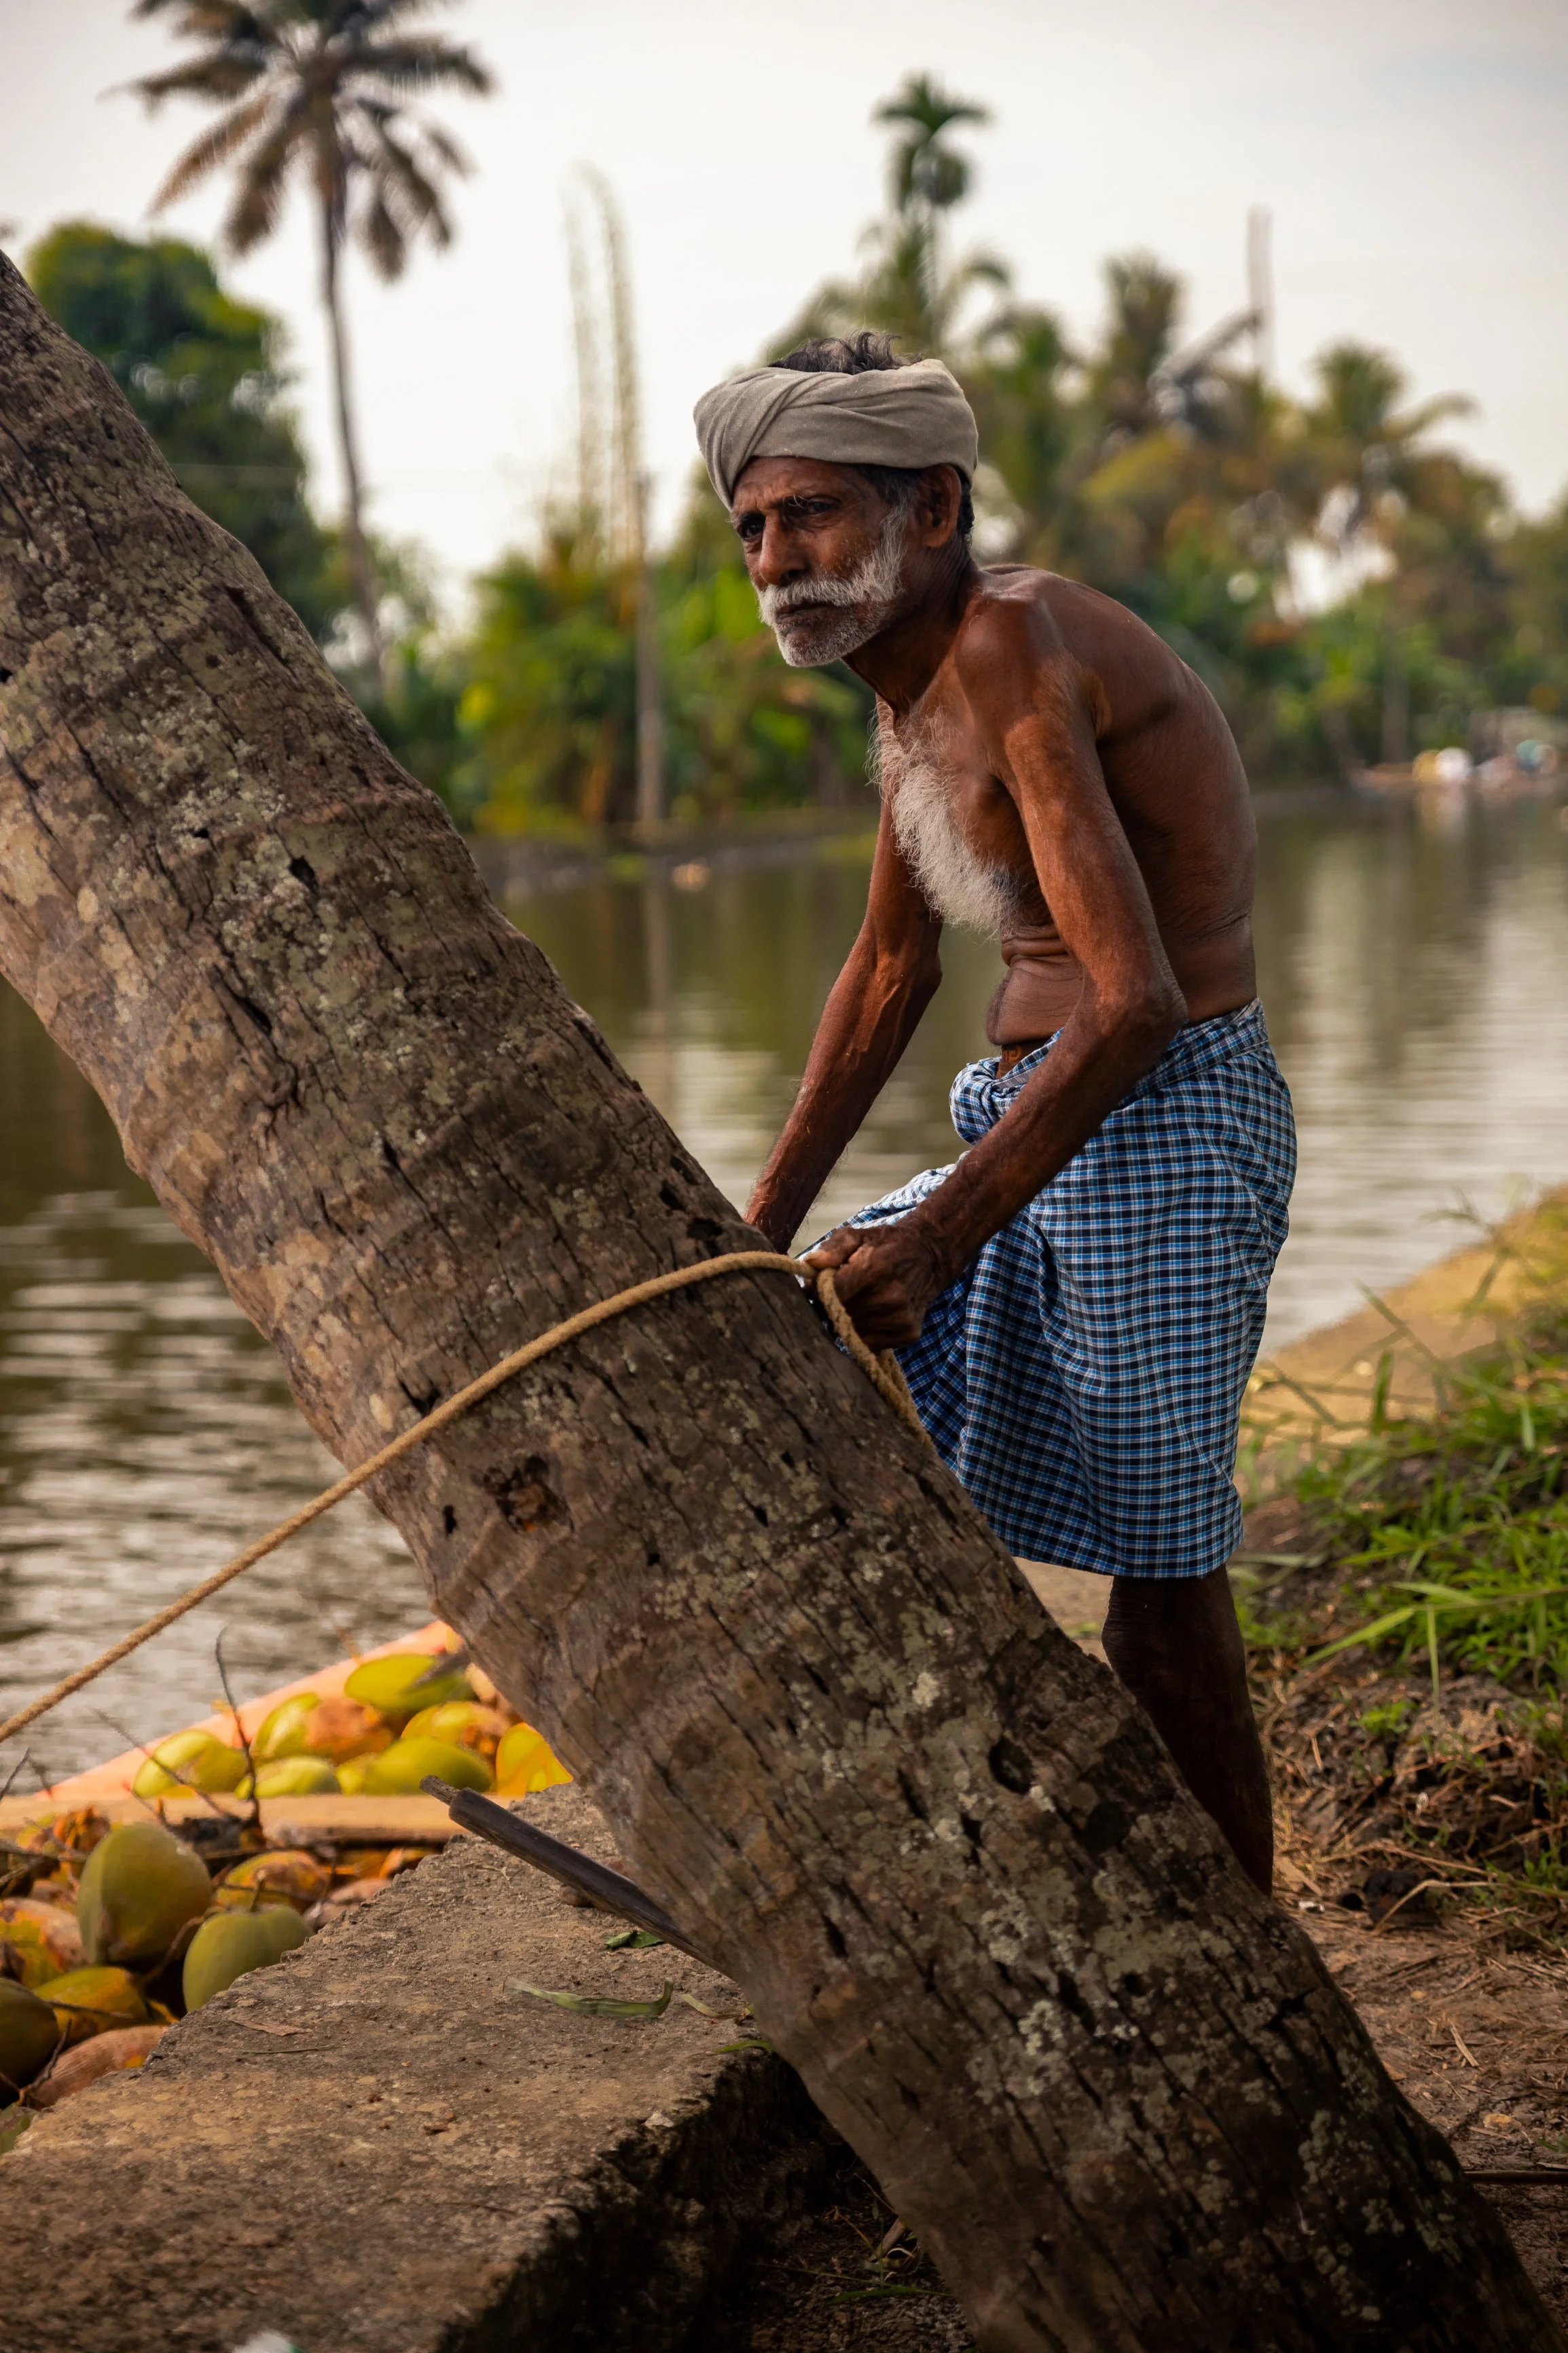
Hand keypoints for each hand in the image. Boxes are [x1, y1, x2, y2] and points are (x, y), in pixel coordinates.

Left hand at [801, 1219, 949, 1350]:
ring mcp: (901, 1318)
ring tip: (859, 1301)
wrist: (929, 1256)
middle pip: (841, 1315)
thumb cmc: (885, 1244)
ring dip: (850, 1320)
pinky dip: (866, 1331)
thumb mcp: (857, 1236)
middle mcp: (889, 1297)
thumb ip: (833, 1249)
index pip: (831, 1295)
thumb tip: (811, 1265)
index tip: (819, 1287)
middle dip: (832, 1306)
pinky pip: (871, 1343)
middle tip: (839, 1293)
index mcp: (873, 1269)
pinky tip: (874, 1313)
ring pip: (854, 1331)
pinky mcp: (908, 1333)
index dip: (819, 1293)